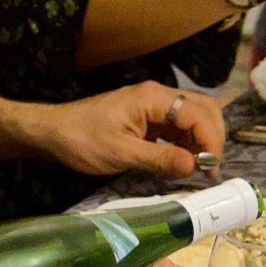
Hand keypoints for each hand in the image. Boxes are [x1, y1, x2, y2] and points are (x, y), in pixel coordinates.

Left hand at [35, 79, 225, 178]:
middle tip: (209, 171)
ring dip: (201, 141)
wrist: (53, 132)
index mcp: (153, 98)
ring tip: (199, 170)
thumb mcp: (121, 154)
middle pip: (203, 109)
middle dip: (212, 138)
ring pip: (193, 117)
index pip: (198, 113)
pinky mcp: (148, 118)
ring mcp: (154, 106)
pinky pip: (178, 126)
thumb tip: (195, 167)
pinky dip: (187, 143)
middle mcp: (158, 96)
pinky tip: (184, 163)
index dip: (211, 140)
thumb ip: (160, 159)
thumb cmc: (83, 141)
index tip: (210, 168)